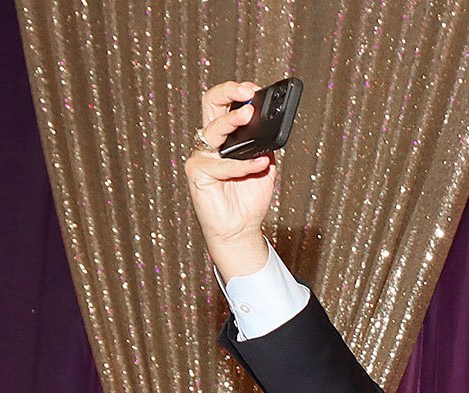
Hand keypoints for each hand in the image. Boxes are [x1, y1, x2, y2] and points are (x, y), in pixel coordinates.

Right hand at [184, 82, 279, 277]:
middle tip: (246, 90)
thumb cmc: (249, 197)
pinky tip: (260, 164)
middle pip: (210, 104)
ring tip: (250, 114)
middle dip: (227, 92)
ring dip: (232, 120)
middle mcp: (210, 142)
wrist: (240, 228)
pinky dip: (243, 165)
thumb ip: (264, 145)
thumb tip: (271, 125)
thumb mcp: (265, 165)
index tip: (255, 89)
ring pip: (213, 130)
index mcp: (225, 136)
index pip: (224, 104)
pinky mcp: (197, 173)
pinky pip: (221, 165)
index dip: (237, 93)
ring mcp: (201, 156)